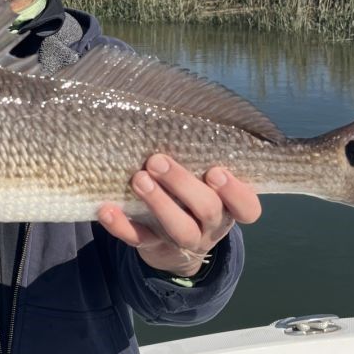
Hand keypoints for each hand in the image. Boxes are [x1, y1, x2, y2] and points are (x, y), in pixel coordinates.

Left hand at [98, 155, 260, 276]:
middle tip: (157, 161)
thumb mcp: (205, 181)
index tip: (215, 171)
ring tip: (138, 179)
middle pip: (208, 211)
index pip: (248, 207)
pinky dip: (121, 226)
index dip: (235, 192)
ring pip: (178, 229)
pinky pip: (139, 240)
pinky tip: (106, 210)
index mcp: (229, 207)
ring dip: (158, 202)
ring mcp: (183, 240)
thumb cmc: (192, 194)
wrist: (175, 246)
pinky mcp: (154, 247)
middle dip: (183, 184)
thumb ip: (201, 157)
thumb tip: (180, 106)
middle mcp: (211, 226)